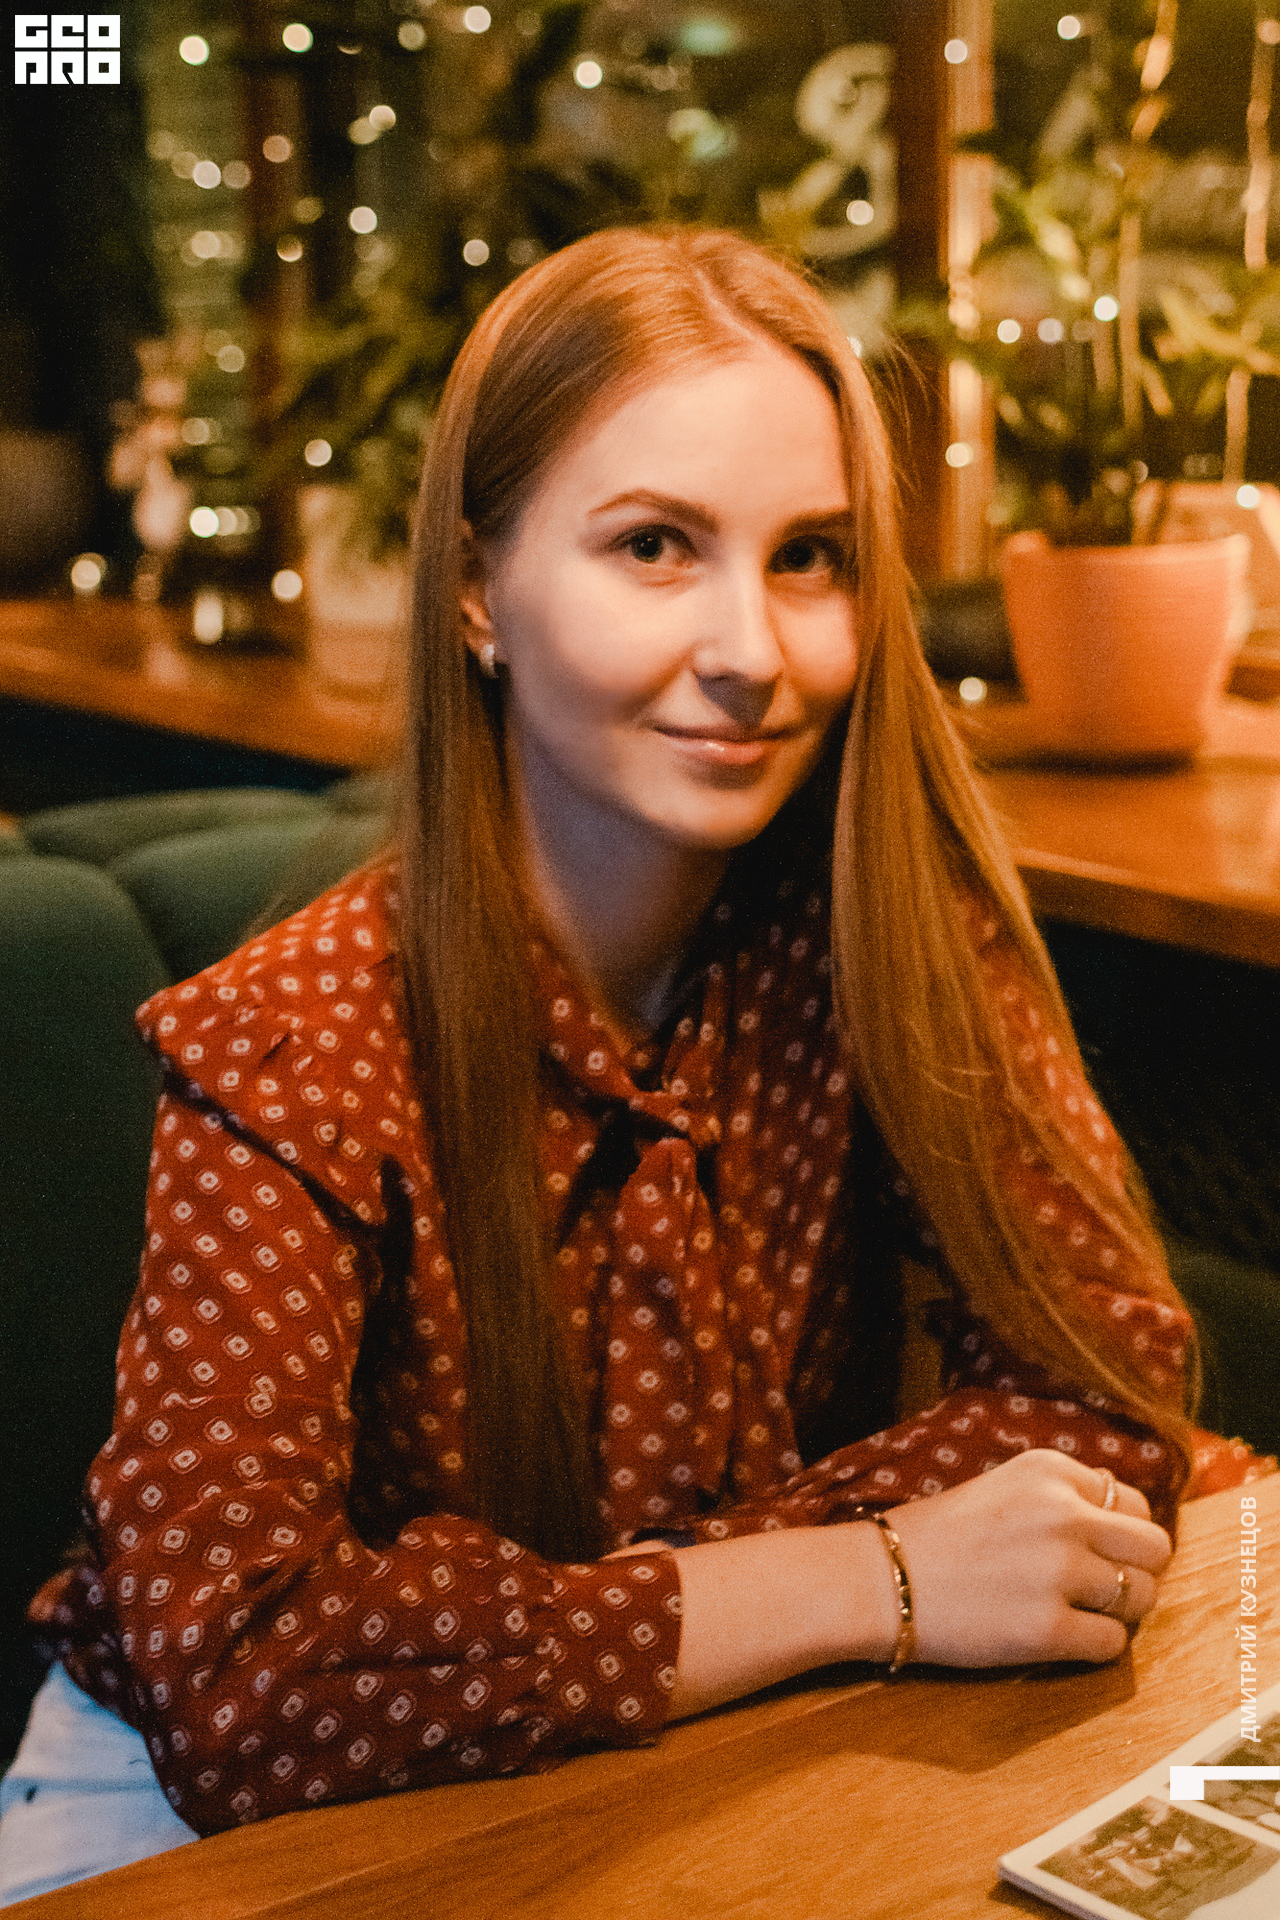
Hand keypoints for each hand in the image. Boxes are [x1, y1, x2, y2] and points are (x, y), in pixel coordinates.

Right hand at [883, 1448, 1171, 1667]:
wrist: (881, 1579)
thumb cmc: (940, 1535)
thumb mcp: (1005, 1486)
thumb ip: (1064, 1494)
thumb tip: (1125, 1514)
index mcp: (1052, 1470)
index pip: (1134, 1503)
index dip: (1120, 1534)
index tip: (1096, 1552)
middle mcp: (1064, 1513)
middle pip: (1155, 1547)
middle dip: (1139, 1571)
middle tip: (1106, 1589)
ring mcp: (1059, 1572)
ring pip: (1142, 1598)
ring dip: (1120, 1612)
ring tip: (1079, 1613)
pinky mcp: (1049, 1629)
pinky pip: (1113, 1645)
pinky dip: (1096, 1646)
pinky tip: (1061, 1638)